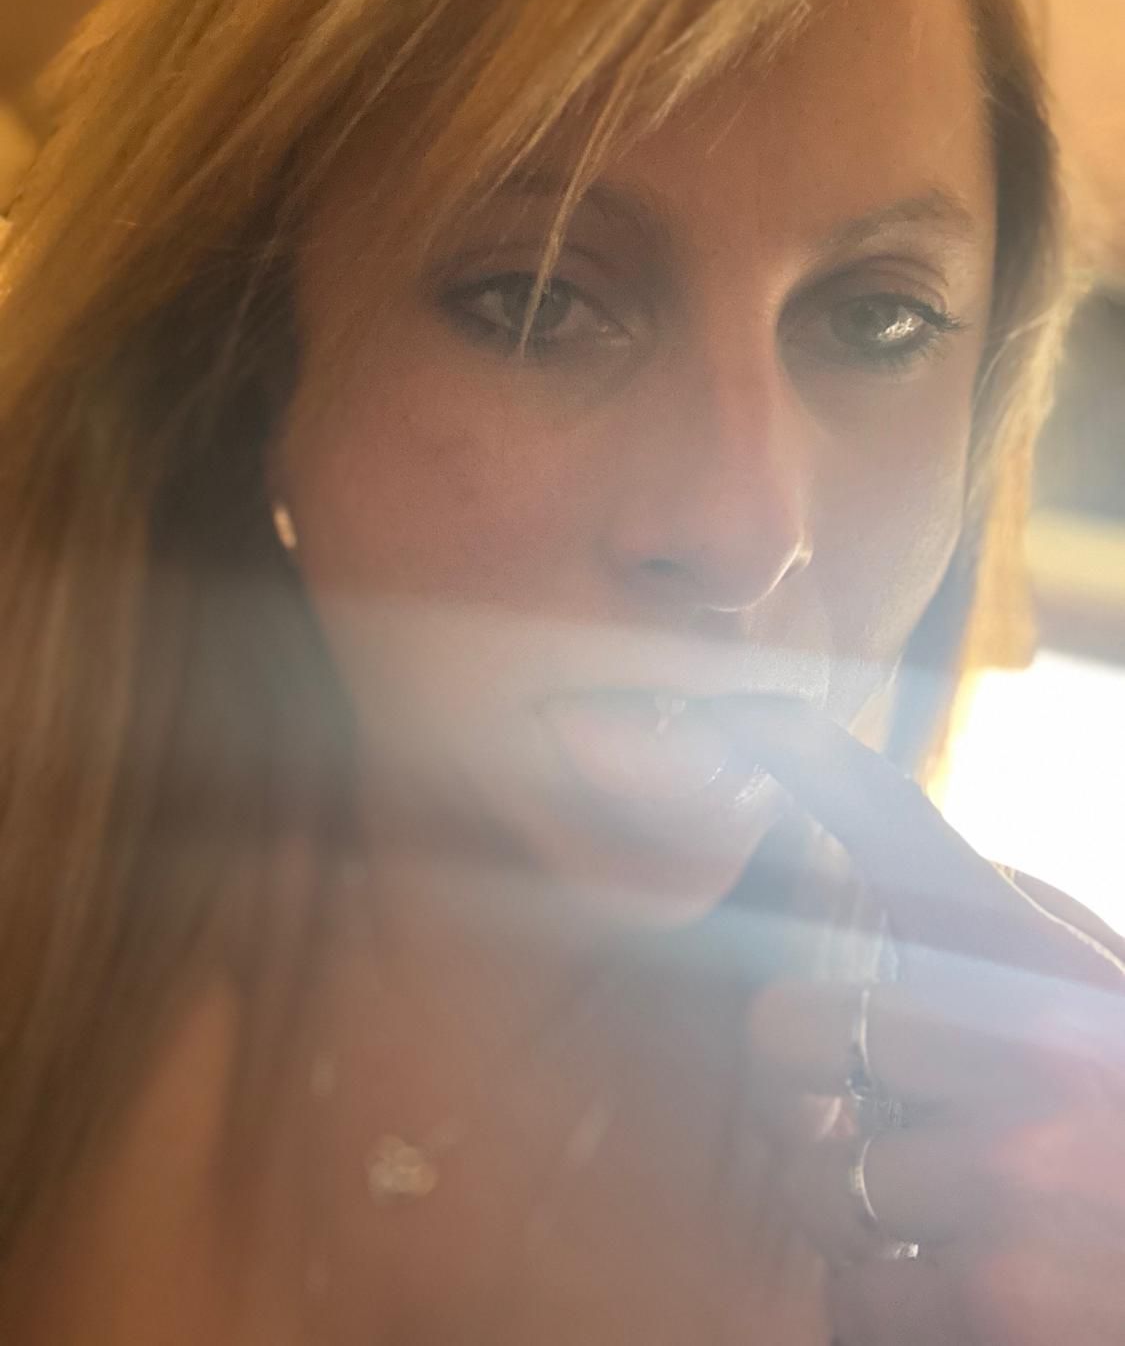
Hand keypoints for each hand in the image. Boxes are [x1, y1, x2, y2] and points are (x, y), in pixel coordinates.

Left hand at [718, 696, 1124, 1345]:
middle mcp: (1022, 1050)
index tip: (732, 712)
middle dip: (812, 1079)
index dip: (807, 762)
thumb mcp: (1098, 997)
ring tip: (959, 1213)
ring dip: (858, 1203)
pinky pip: (850, 1290)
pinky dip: (888, 1299)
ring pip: (812, 1173)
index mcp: (1046, 968)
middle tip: (887, 1113)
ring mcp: (1007, 1178)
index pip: (900, 829)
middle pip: (786, 1028)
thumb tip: (895, 868)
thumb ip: (1011, 933)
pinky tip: (970, 1287)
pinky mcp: (996, 1302)